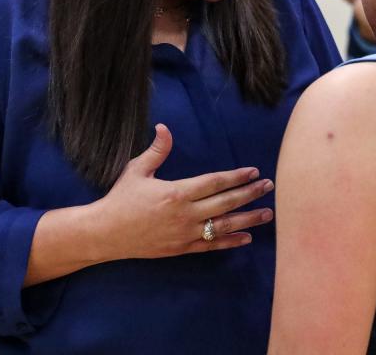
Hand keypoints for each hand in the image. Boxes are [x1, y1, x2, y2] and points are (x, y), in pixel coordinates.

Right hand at [91, 124, 274, 260]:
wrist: (106, 233)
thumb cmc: (121, 199)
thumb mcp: (137, 170)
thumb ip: (156, 150)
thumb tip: (164, 127)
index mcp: (176, 192)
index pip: (215, 182)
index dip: (236, 177)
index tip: (254, 171)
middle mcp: (185, 214)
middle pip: (226, 202)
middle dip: (250, 194)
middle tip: (270, 186)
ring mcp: (185, 233)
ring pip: (224, 226)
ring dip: (248, 219)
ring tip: (268, 213)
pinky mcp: (182, 248)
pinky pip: (212, 245)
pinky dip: (231, 242)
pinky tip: (247, 237)